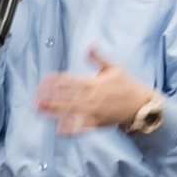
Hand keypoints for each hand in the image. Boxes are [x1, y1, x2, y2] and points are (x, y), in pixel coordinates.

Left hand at [36, 47, 152, 135]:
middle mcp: (92, 98)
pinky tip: (58, 130)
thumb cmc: (126, 84)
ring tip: (40, 110)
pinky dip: (70, 129)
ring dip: (54, 111)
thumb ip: (98, 57)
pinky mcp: (97, 123)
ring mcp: (94, 111)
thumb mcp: (113, 67)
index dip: (56, 81)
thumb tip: (90, 45)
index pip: (70, 81)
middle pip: (66, 97)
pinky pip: (82, 127)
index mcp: (94, 83)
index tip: (44, 80)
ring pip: (70, 112)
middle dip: (50, 97)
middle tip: (36, 97)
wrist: (140, 104)